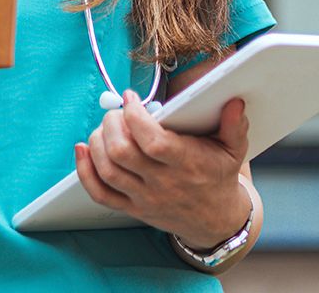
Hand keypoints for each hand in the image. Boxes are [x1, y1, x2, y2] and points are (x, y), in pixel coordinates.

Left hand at [73, 92, 251, 249]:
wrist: (214, 220)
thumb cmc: (219, 176)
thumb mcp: (234, 151)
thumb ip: (235, 126)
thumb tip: (236, 102)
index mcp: (186, 164)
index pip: (152, 141)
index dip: (135, 116)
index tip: (130, 98)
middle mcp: (162, 182)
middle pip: (122, 153)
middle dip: (111, 124)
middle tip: (117, 111)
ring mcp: (144, 197)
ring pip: (108, 170)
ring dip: (97, 142)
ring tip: (106, 126)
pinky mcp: (132, 208)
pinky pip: (100, 193)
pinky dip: (85, 170)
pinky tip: (83, 149)